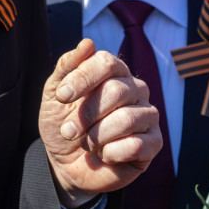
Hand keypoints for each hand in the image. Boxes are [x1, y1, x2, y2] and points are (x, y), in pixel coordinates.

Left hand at [38, 39, 161, 208]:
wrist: (65, 165)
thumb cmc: (63, 124)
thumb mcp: (54, 95)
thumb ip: (67, 68)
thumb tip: (88, 44)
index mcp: (114, 72)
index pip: (107, 62)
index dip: (83, 77)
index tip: (62, 96)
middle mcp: (135, 89)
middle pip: (116, 91)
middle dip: (85, 114)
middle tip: (69, 131)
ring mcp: (147, 115)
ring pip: (126, 119)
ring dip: (96, 136)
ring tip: (87, 144)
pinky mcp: (153, 143)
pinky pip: (136, 145)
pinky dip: (110, 153)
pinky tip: (103, 154)